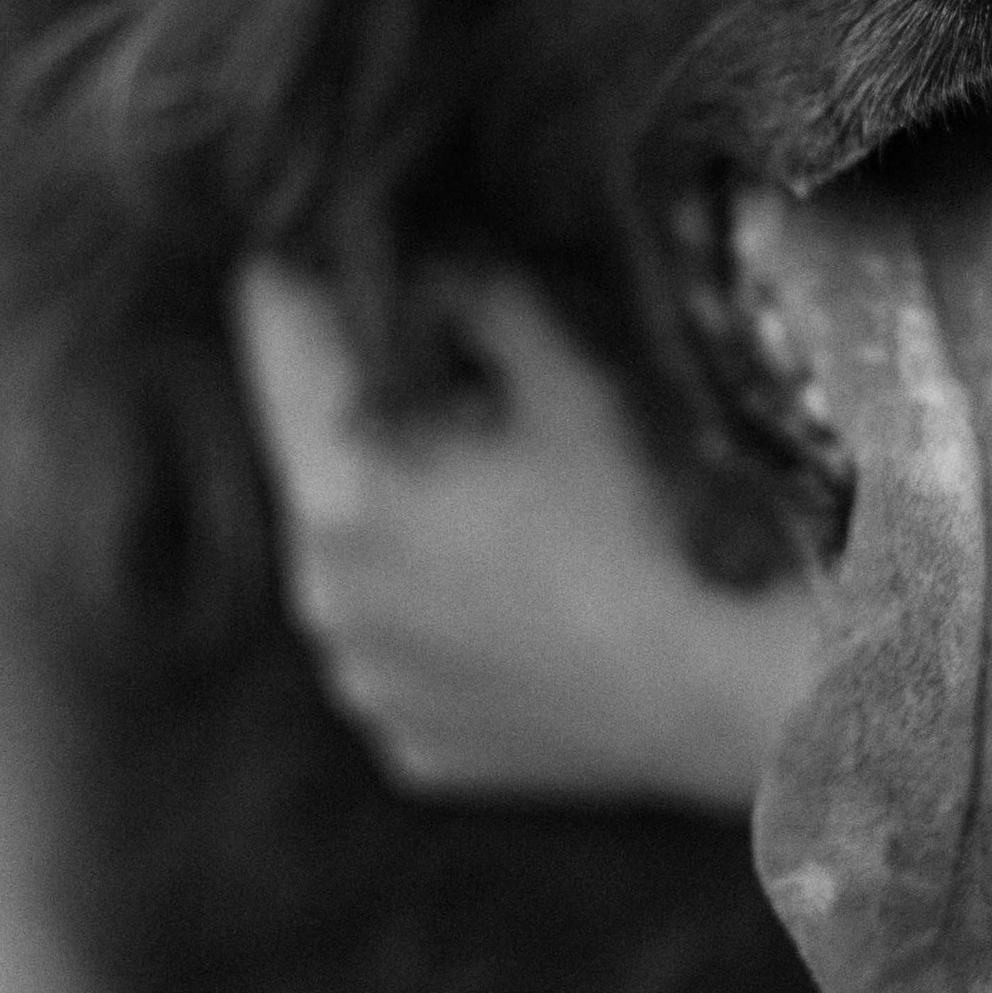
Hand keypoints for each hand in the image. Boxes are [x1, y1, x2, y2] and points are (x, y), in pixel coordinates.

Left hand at [231, 261, 819, 805]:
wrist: (721, 689)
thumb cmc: (649, 517)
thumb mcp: (559, 370)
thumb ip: (463, 287)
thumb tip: (416, 253)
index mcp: (340, 490)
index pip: (270, 323)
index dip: (311, 271)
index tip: (353, 254)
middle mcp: (321, 594)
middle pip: (305, 447)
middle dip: (363, 407)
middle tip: (468, 398)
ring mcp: (360, 678)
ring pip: (345, 559)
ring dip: (396, 521)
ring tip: (512, 519)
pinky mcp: (405, 739)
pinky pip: (394, 648)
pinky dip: (433, 618)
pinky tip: (526, 609)